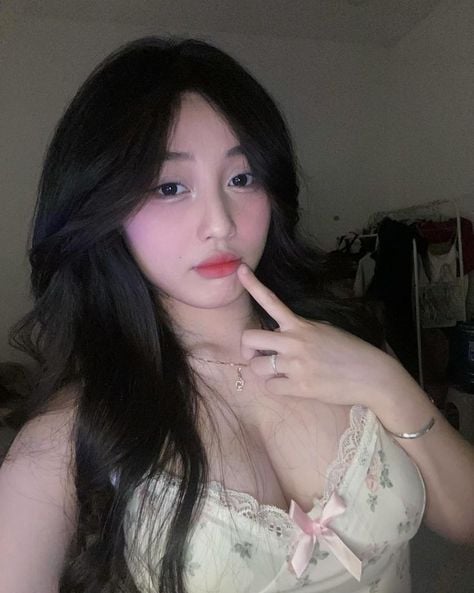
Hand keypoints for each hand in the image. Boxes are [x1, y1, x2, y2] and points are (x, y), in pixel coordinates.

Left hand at [238, 263, 413, 407]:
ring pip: (256, 367)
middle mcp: (294, 342)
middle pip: (249, 338)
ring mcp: (295, 365)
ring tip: (277, 371)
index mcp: (300, 325)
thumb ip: (301, 329)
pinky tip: (290, 385)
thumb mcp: (325, 330)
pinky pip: (270, 387)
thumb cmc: (350, 351)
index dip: (253, 285)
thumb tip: (281, 334)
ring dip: (262, 370)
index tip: (240, 270)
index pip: (272, 301)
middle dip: (248, 348)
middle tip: (256, 354)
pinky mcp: (299, 388)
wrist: (371, 375)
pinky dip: (277, 387)